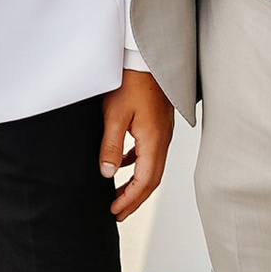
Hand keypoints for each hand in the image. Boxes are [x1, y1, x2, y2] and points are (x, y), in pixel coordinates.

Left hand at [100, 68, 173, 223]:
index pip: (145, 181)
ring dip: (136, 184)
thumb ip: (111, 146)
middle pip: (152, 179)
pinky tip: (123, 165)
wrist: (145, 57)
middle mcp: (162, 140)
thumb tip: (108, 174)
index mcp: (154, 141)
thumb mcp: (114, 115)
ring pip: (151, 168)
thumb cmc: (131, 82)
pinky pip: (149, 154)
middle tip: (118, 213)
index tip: (115, 212)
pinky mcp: (157, 125)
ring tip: (119, 196)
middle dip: (135, 199)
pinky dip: (137, 166)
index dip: (130, 200)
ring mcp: (161, 133)